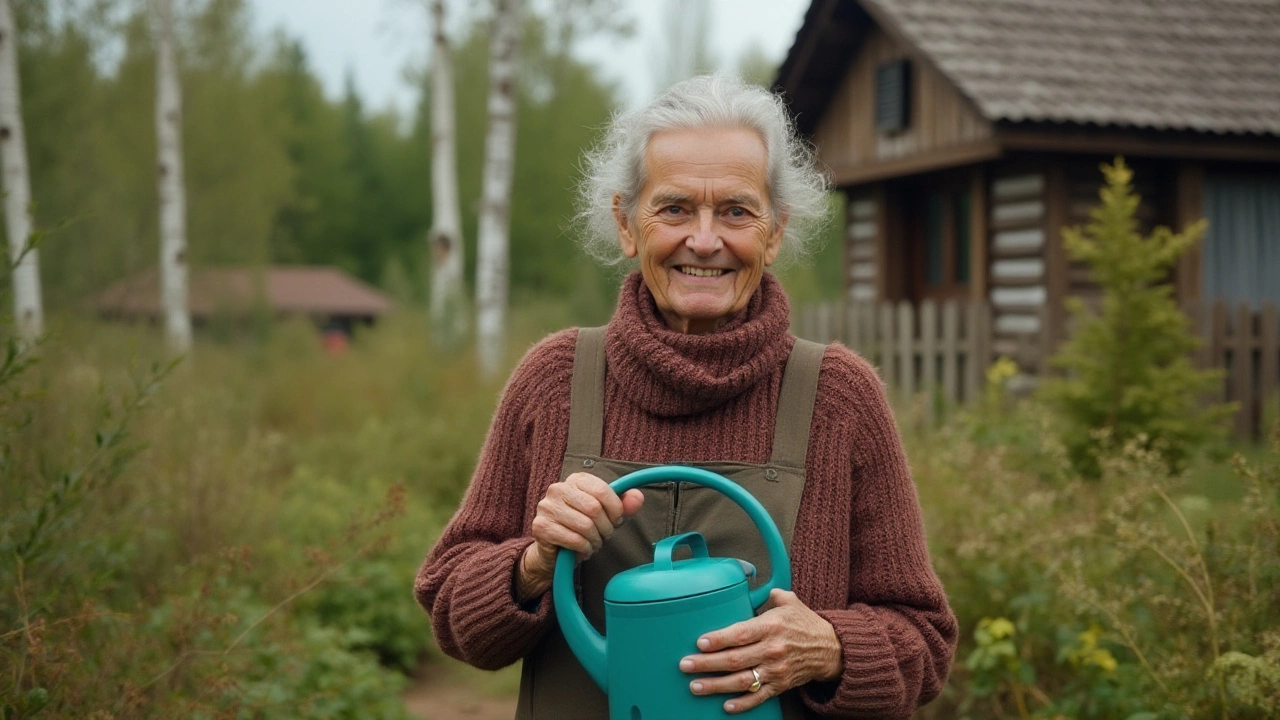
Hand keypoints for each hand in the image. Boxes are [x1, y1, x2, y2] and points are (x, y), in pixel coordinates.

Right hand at [515, 472, 643, 601]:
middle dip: (605, 528)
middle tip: (603, 536)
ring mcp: (547, 507)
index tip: (616, 521)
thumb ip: (624, 505)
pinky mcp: (541, 526)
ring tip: (593, 543)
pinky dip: (584, 549)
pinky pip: (574, 539)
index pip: (602, 490)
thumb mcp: (606, 515)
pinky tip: (582, 550)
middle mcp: (558, 488)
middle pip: (594, 509)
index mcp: (576, 480)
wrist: (554, 550)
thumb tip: (637, 497)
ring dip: (595, 541)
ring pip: (585, 526)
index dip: (615, 510)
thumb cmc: (581, 527)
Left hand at [679, 589, 842, 713]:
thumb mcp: (789, 602)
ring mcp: (776, 670)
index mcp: (772, 626)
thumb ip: (768, 594)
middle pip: (735, 659)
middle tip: (686, 665)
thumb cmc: (805, 623)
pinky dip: (742, 703)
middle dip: (707, 664)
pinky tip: (725, 706)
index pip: (741, 633)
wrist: (831, 649)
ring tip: (695, 686)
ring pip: (742, 681)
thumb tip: (748, 584)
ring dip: (716, 685)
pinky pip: (759, 697)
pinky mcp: (780, 686)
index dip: (719, 639)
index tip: (700, 643)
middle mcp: (773, 649)